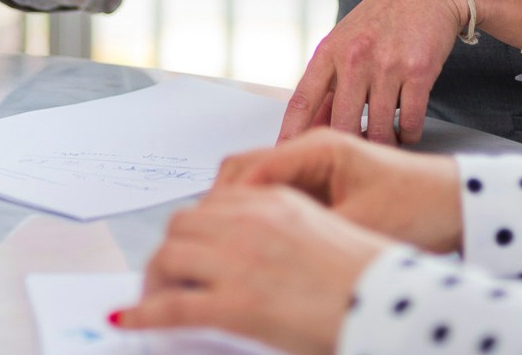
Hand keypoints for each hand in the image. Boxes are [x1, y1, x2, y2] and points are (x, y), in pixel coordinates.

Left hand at [116, 187, 380, 354]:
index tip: (187, 246)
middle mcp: (250, 222)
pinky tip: (130, 320)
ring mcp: (239, 261)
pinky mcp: (234, 304)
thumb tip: (261, 254)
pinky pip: (171, 305)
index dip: (195, 227)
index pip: (214, 202)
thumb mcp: (324, 233)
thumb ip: (285, 232)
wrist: (392, 302)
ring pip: (169, 257)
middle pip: (183, 224)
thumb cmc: (372, 277)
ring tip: (151, 298)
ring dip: (154, 278)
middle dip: (170, 249)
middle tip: (165, 274)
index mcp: (275, 200)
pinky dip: (144, 312)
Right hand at [215, 128, 462, 252]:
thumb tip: (265, 240)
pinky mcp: (326, 181)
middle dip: (230, 202)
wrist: (459, 204)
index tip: (216, 230)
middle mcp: (314, 146)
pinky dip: (270, 214)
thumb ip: (310, 226)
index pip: (253, 165)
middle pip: (249, 168)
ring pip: (263, 183)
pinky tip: (270, 241)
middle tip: (221, 240)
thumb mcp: (362, 222)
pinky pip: (283, 194)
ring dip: (249, 209)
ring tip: (240, 242)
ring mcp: (318, 163)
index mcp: (321, 145)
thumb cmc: (422, 205)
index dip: (229, 199)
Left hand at [280, 0, 468, 144]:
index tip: (283, 154)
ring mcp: (387, 66)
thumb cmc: (383, 16)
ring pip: (379, 130)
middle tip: (355, 153)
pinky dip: (409, 134)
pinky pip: (410, 121)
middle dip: (349, 145)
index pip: (302, 100)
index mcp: (330, 51)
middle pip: (342, 124)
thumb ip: (331, 80)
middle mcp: (355, 58)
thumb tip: (316, 123)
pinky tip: (407, 129)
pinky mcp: (419, 72)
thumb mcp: (346, 40)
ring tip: (386, 141)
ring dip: (384, 143)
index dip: (290, 133)